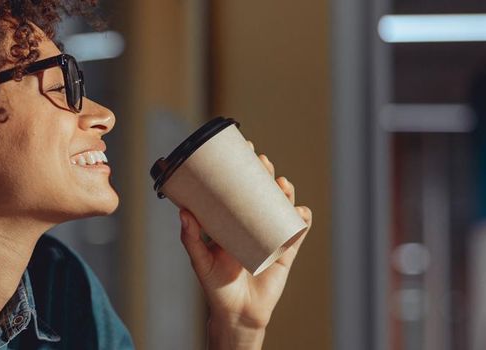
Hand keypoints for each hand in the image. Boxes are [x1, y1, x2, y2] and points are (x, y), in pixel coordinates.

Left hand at [177, 141, 312, 349]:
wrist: (237, 313)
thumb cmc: (216, 286)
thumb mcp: (200, 261)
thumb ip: (191, 239)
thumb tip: (184, 213)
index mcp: (232, 221)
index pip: (238, 188)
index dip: (243, 168)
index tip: (242, 149)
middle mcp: (253, 224)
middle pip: (263, 191)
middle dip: (265, 173)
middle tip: (262, 161)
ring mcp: (271, 235)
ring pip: (282, 206)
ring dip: (286, 191)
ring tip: (281, 184)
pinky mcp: (286, 251)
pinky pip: (298, 231)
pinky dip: (302, 219)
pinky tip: (299, 211)